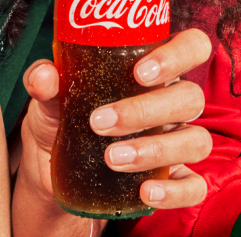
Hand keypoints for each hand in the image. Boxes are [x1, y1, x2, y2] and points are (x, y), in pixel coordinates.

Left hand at [19, 28, 214, 211]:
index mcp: (152, 72)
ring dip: (156, 150)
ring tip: (112, 158)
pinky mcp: (175, 180)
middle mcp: (171, 105)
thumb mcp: (49, 100)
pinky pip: (194, 187)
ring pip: (195, 141)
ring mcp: (177, 143)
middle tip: (101, 122)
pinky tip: (145, 192)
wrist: (51, 173)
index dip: (178, 55)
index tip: (140, 72)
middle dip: (146, 110)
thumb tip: (45, 75)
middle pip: (190, 97)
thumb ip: (44, 82)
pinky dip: (174, 191)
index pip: (191, 47)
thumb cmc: (61, 121)